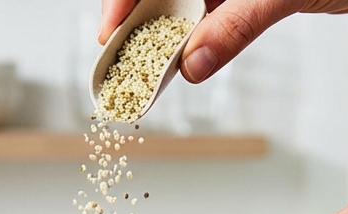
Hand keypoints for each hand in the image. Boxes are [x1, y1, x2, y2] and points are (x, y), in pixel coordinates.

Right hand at [98, 0, 347, 82]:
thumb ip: (236, 25)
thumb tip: (194, 61)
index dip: (126, 0)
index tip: (111, 33)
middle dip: (141, 24)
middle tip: (122, 64)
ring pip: (186, 5)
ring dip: (167, 38)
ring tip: (148, 71)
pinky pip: (211, 15)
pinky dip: (197, 40)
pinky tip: (185, 62)